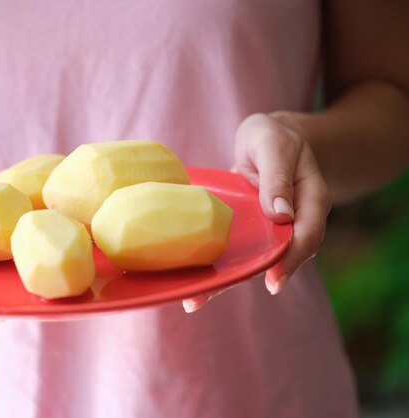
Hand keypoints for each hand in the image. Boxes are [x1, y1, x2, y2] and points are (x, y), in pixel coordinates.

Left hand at [183, 113, 331, 312]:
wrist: (264, 138)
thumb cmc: (272, 137)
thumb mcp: (274, 146)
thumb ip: (277, 177)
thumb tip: (281, 215)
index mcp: (310, 200)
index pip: (307, 235)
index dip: (292, 258)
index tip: (275, 279)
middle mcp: (292, 221)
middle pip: (279, 256)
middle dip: (250, 280)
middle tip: (215, 294)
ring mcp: (269, 228)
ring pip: (253, 258)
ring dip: (227, 279)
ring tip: (194, 300)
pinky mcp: (249, 229)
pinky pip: (236, 249)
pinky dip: (217, 264)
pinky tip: (192, 281)